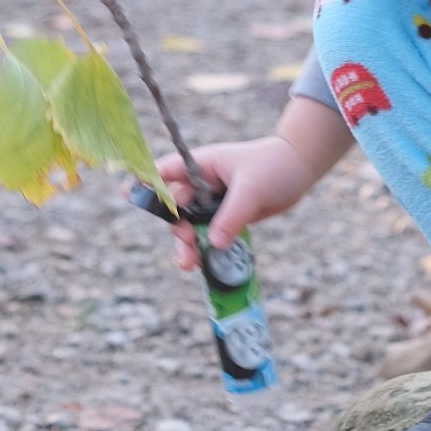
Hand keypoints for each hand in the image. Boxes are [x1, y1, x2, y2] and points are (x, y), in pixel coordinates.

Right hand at [149, 133, 323, 270]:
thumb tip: (213, 244)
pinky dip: (205, 249)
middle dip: (177, 230)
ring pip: (191, 225)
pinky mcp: (226, 216)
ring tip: (190, 266)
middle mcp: (203, 183)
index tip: (131, 196)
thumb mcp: (251, 189)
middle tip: (187, 251)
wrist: (299, 168)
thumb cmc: (273, 166)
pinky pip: (209, 234)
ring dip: (189, 244)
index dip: (148, 182)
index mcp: (202, 165)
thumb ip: (231, 215)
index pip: (167, 171)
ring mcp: (214, 200)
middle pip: (177, 208)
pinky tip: (205, 265)